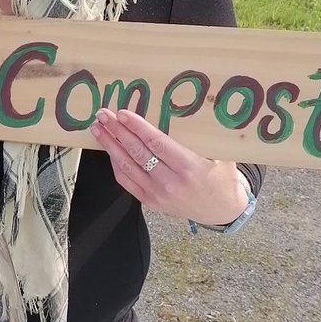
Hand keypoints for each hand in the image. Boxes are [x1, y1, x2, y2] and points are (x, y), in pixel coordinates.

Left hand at [93, 109, 249, 224]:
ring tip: (98, 129)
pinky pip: (127, 181)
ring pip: (126, 166)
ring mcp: (157, 194)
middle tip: (103, 115)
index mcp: (189, 167)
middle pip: (137, 152)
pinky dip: (116, 164)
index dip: (136, 127)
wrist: (222, 211)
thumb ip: (200, 137)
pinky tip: (109, 149)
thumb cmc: (222, 177)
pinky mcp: (150, 202)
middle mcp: (170, 182)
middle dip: (117, 131)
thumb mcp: (220, 154)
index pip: (156, 142)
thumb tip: (183, 110)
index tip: (122, 113)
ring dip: (110, 146)